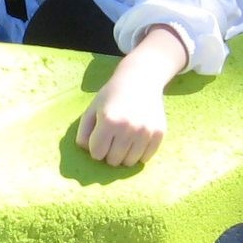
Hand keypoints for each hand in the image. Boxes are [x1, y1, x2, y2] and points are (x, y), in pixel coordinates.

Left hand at [75, 26, 189, 167]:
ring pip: (129, 162)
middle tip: (112, 139)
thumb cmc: (111, 96)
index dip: (95, 147)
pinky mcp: (159, 133)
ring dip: (124, 156)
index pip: (96, 153)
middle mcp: (128, 128)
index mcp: (108, 121)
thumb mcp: (92, 110)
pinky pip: (145, 158)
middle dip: (109, 153)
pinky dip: (138, 154)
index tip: (99, 137)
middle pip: (113, 161)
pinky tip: (136, 139)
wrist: (140, 80)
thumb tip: (87, 152)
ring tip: (124, 140)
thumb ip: (83, 133)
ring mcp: (145, 131)